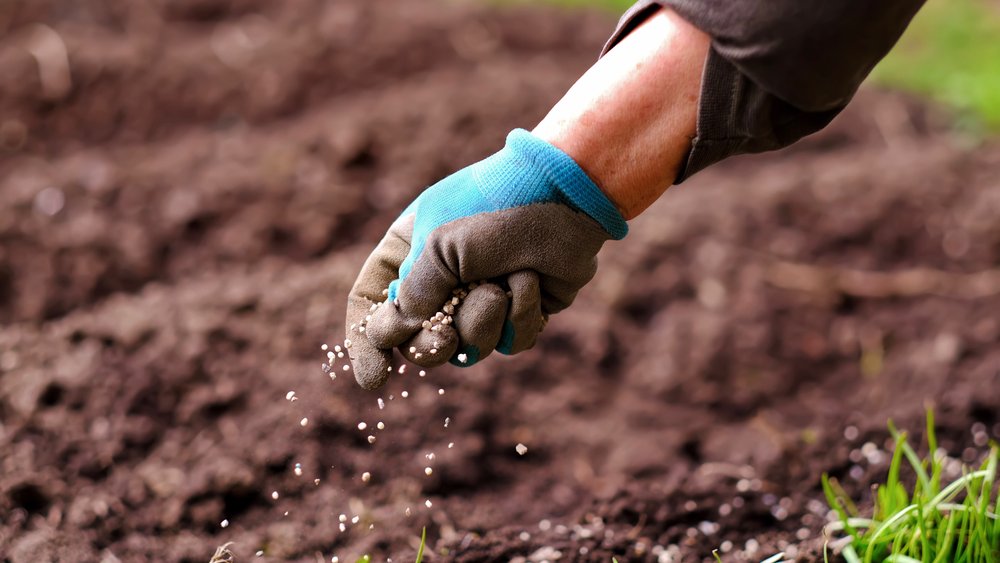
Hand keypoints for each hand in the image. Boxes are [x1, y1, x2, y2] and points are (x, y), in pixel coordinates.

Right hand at [345, 129, 626, 389]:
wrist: (566, 196)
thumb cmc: (496, 207)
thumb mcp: (440, 245)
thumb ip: (414, 293)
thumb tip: (399, 335)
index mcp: (408, 252)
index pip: (371, 304)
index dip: (367, 344)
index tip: (375, 378)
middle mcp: (441, 279)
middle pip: (417, 341)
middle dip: (431, 346)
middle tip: (443, 340)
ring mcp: (481, 298)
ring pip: (467, 347)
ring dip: (484, 320)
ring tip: (502, 283)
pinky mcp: (520, 312)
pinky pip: (510, 343)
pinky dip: (521, 316)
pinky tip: (532, 282)